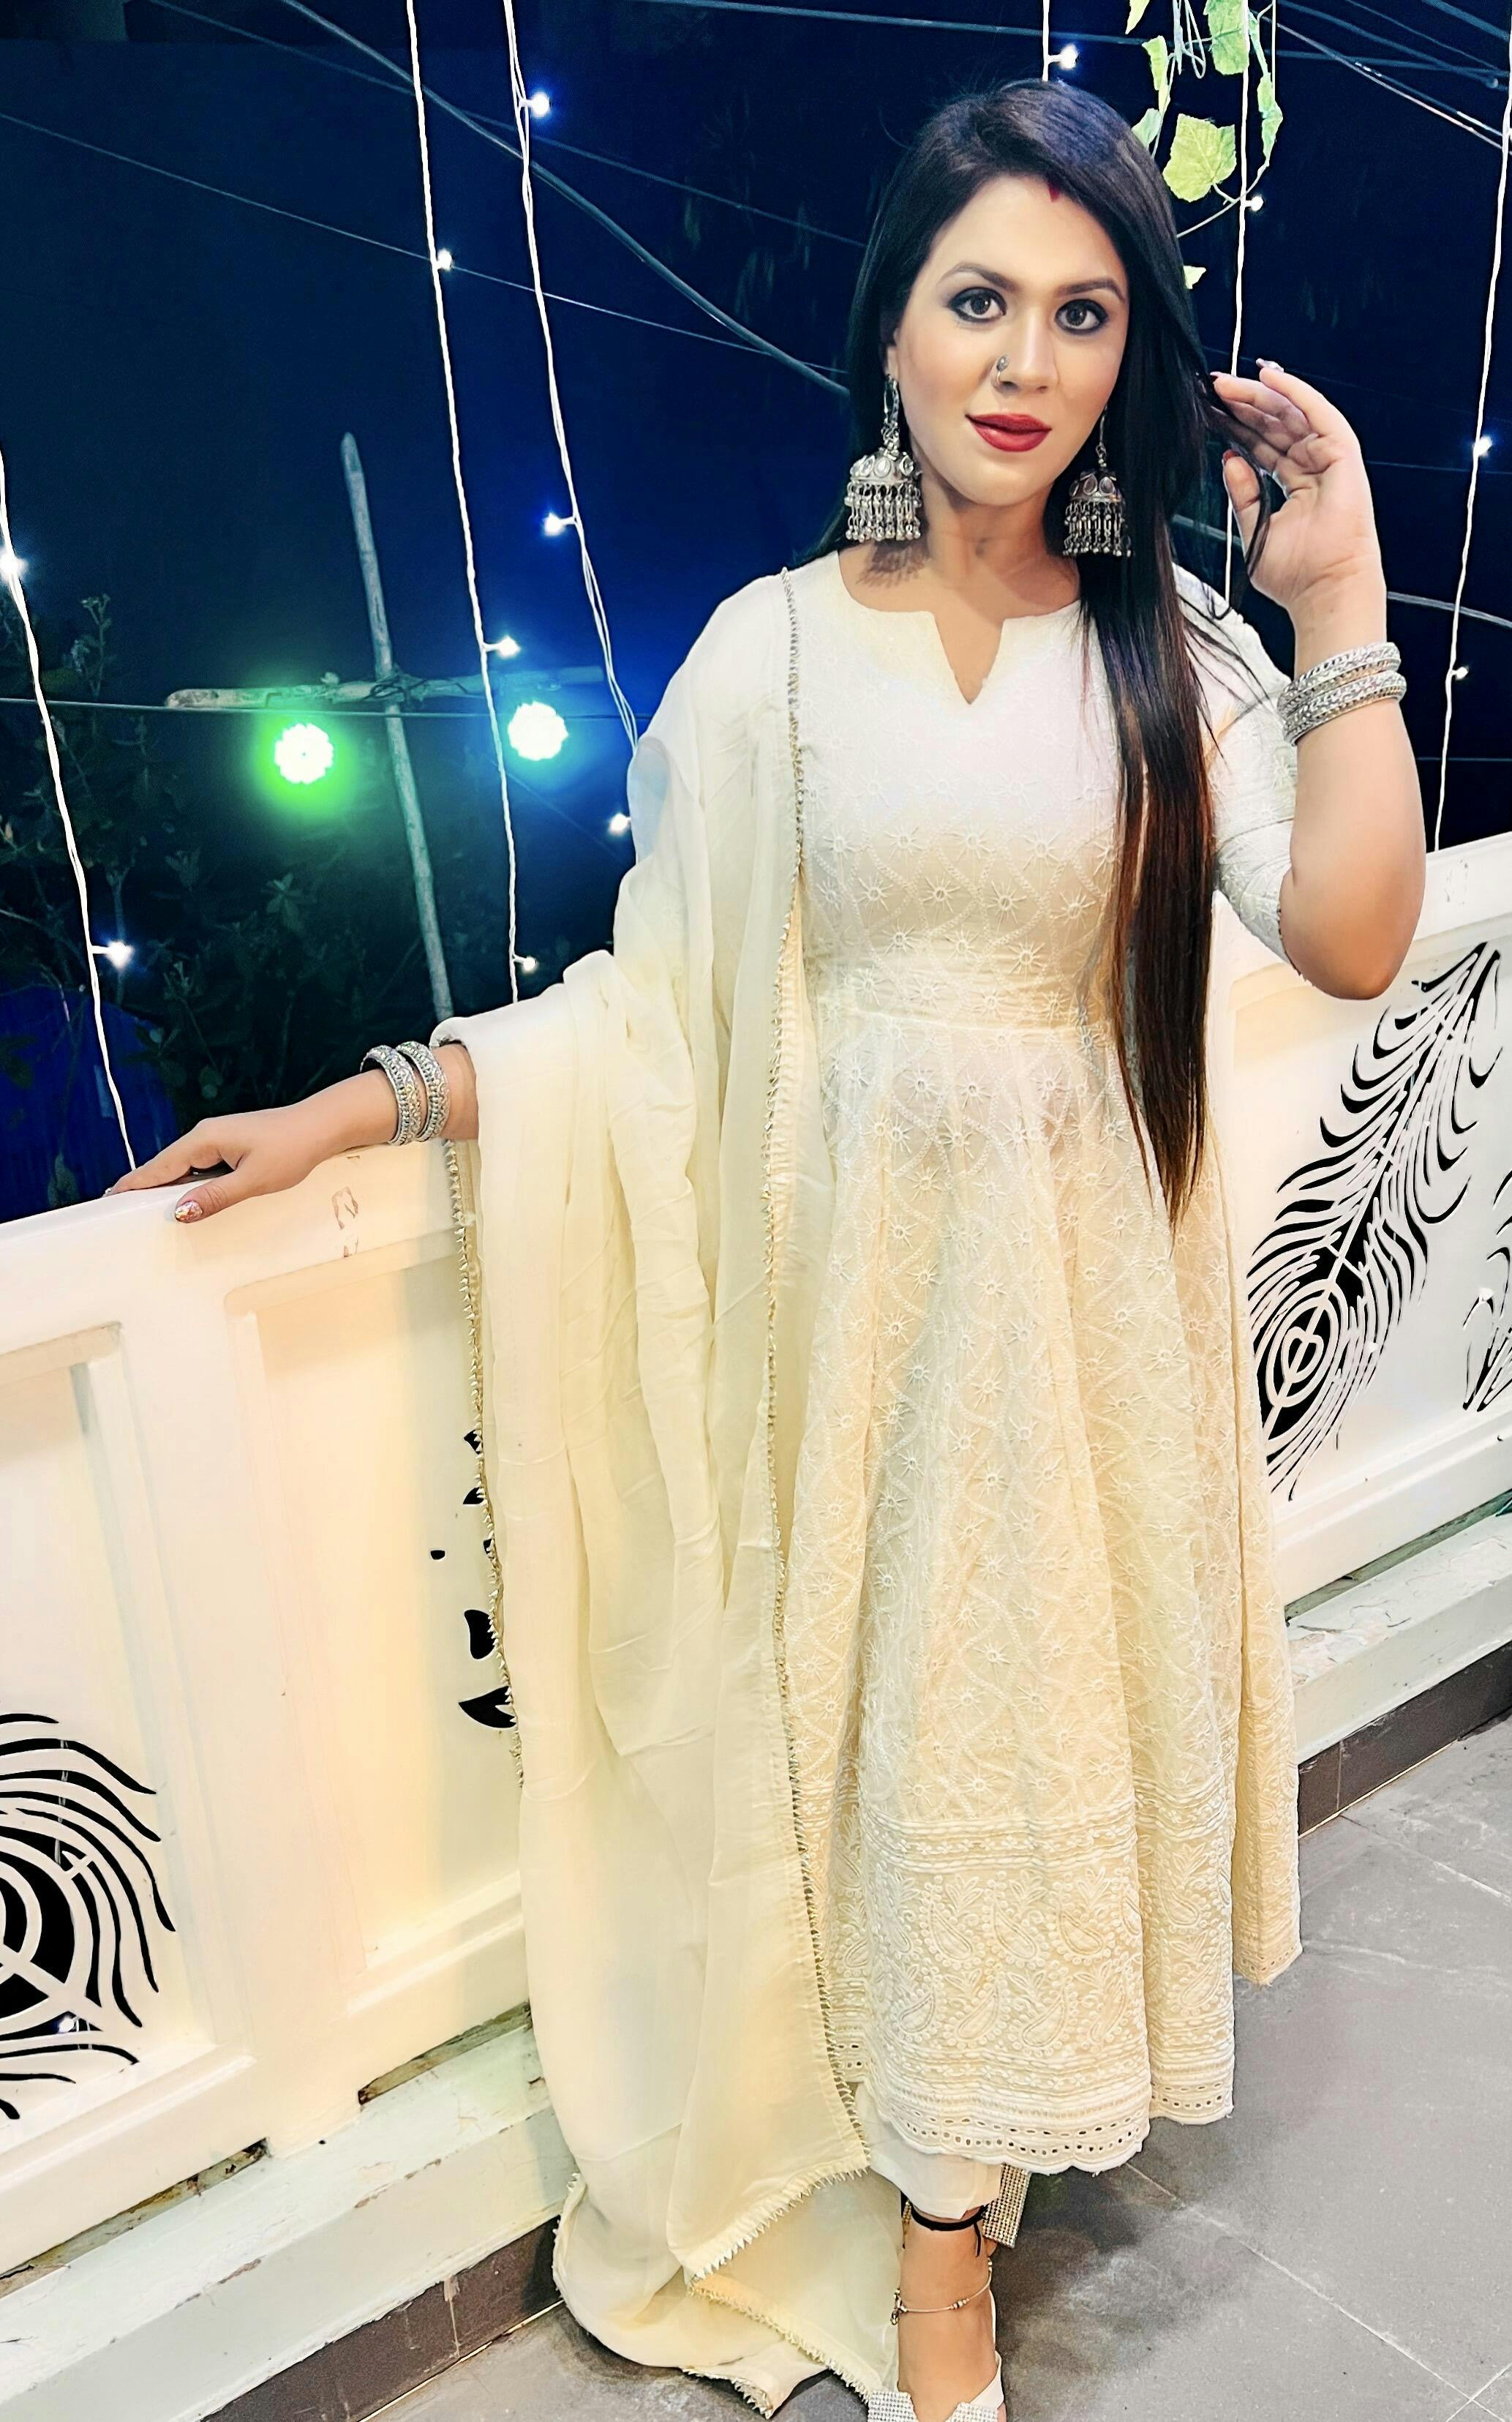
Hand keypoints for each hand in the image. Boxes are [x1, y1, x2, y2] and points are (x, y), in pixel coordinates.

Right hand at [105, 1101, 337, 1221]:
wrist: (321, 1126)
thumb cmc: (292, 1149)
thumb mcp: (253, 1180)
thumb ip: (215, 1196)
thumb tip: (181, 1211)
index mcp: (205, 1140)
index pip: (160, 1166)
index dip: (135, 1184)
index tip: (111, 1197)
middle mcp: (206, 1135)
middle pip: (166, 1165)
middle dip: (144, 1186)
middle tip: (118, 1208)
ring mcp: (217, 1138)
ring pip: (183, 1166)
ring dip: (166, 1185)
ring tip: (143, 1207)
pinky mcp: (229, 1144)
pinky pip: (199, 1165)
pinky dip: (187, 1181)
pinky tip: (184, 1196)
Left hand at [1212, 361, 1384, 615]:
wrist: (1324, 590)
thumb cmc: (1295, 575)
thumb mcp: (1255, 529)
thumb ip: (1242, 493)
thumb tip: (1229, 458)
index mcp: (1295, 487)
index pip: (1263, 447)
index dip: (1237, 427)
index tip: (1209, 412)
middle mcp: (1313, 469)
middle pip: (1275, 426)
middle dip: (1244, 406)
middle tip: (1212, 389)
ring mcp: (1330, 460)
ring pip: (1292, 415)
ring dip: (1261, 395)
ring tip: (1228, 384)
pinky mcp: (1343, 454)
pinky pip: (1318, 413)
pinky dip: (1296, 392)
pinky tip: (1271, 376)